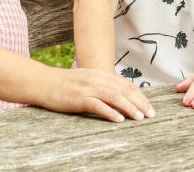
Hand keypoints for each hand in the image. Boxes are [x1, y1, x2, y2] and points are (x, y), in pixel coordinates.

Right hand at [36, 67, 155, 122]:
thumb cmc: (65, 84)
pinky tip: (119, 119)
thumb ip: (101, 85)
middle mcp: (96, 79)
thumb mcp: (86, 80)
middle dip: (139, 102)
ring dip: (129, 107)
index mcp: (100, 74)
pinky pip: (97, 105)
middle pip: (123, 90)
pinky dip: (110, 112)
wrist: (43, 82)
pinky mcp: (79, 98)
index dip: (139, 95)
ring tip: (139, 117)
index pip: (125, 84)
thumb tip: (119, 97)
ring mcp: (88, 88)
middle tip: (151, 114)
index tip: (149, 106)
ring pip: (114, 96)